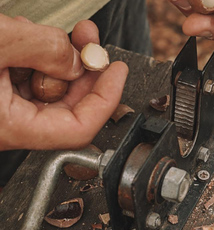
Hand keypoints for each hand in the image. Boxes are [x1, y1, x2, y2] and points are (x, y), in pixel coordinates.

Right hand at [0, 15, 128, 150]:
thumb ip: (44, 50)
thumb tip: (78, 60)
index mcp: (10, 127)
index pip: (80, 128)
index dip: (106, 97)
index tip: (117, 71)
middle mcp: (6, 124)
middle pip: (67, 105)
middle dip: (84, 68)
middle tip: (89, 41)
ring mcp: (1, 108)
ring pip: (46, 87)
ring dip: (57, 57)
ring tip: (52, 32)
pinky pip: (24, 78)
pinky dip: (32, 55)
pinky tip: (26, 36)